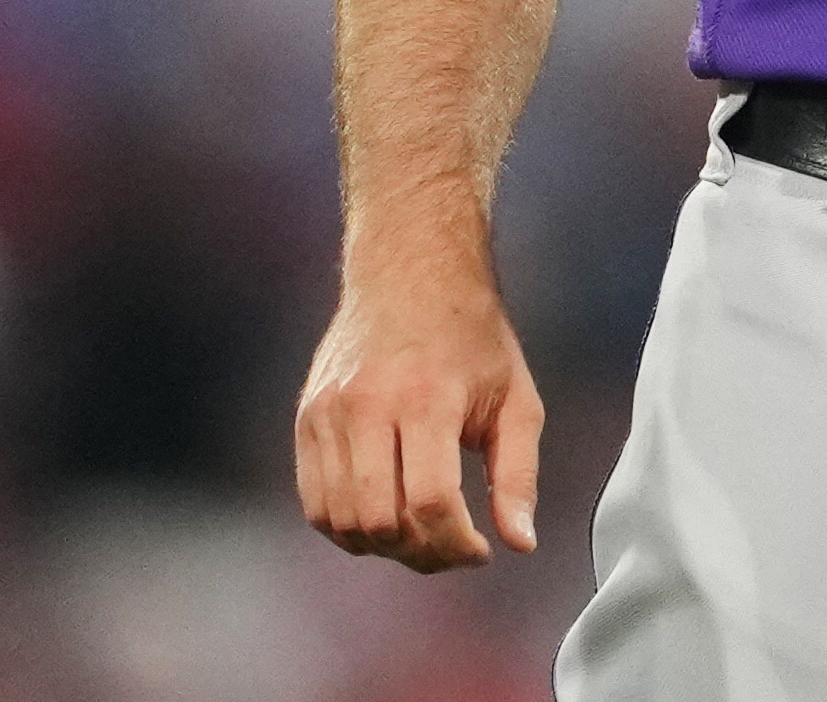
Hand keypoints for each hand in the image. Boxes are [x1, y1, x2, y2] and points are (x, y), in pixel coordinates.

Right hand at [294, 254, 543, 570]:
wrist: (410, 273)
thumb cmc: (472, 338)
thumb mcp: (517, 399)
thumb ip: (518, 475)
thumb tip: (520, 544)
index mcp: (428, 397)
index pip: (432, 501)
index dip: (457, 545)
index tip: (480, 550)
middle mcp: (369, 404)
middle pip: (382, 520)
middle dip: (422, 553)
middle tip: (451, 547)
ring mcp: (329, 412)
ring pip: (342, 521)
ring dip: (384, 547)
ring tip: (420, 534)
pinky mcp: (307, 418)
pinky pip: (315, 503)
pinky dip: (347, 528)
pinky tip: (384, 517)